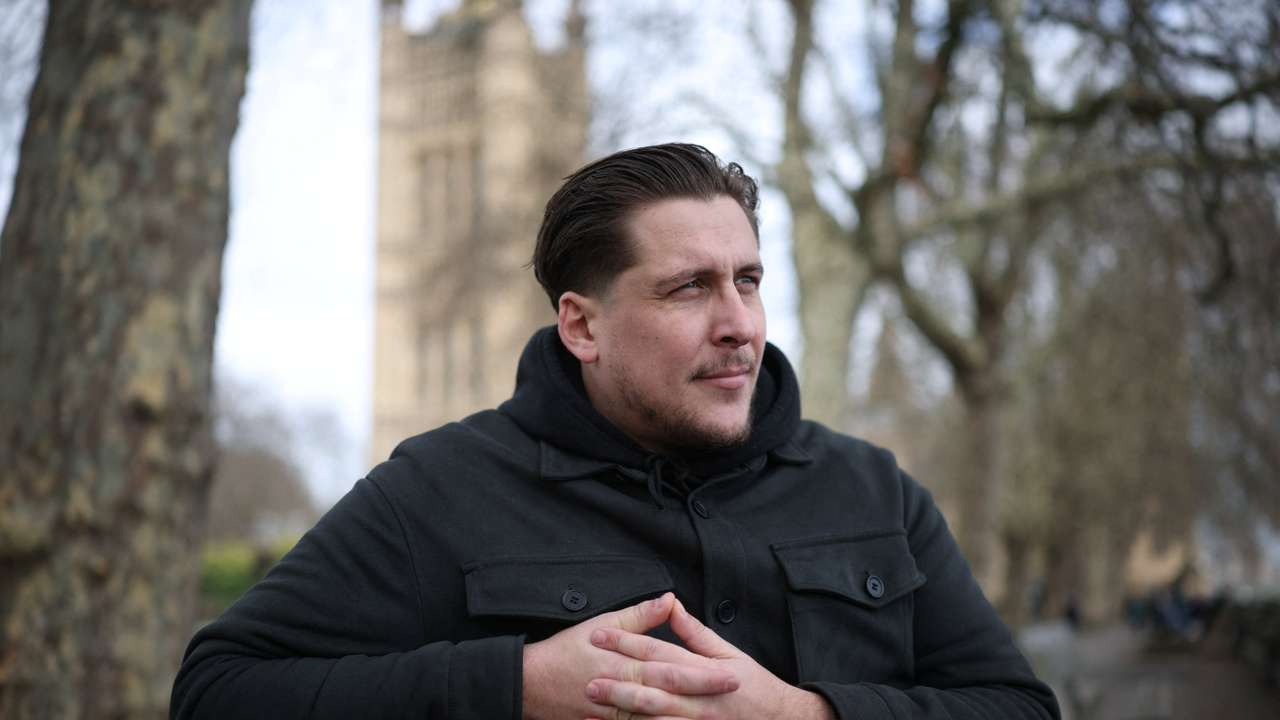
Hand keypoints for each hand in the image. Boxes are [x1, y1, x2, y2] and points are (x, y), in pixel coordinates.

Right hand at [521, 593, 739, 719]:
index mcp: (627, 661)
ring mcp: (615, 712)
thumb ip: (640, 616)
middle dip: (704, 695)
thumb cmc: (568, 650)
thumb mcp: (603, 624)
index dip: (703, 671)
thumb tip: (670, 599)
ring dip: (685, 718)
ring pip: (656, 717)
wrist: (531, 682)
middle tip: (734, 694)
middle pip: (671, 693)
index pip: (673, 665)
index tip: (732, 672)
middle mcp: (624, 687)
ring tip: (713, 719)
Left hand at [585, 598, 835, 719]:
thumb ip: (696, 632)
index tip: (599, 634)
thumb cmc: (754, 686)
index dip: (627, 642)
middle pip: (652, 687)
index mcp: (703, 670)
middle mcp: (698, 698)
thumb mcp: (729, 654)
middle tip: (587, 679)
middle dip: (618, 682)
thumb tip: (671, 604)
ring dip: (621, 713)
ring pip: (654, 718)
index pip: (659, 651)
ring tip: (593, 708)